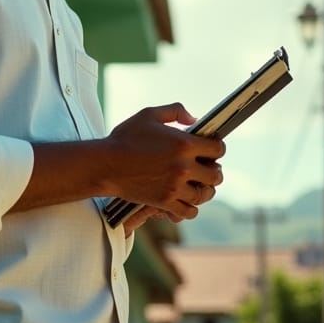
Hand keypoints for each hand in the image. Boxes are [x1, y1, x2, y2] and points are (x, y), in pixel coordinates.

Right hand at [105, 103, 224, 223]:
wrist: (105, 164)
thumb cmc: (125, 138)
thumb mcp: (149, 114)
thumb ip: (175, 111)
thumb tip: (194, 119)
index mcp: (184, 144)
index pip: (218, 149)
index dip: (217, 148)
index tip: (211, 149)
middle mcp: (184, 167)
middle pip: (216, 175)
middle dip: (214, 170)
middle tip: (206, 168)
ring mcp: (175, 187)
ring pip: (205, 194)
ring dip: (205, 189)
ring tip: (199, 185)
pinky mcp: (165, 202)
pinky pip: (189, 211)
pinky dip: (191, 207)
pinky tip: (185, 199)